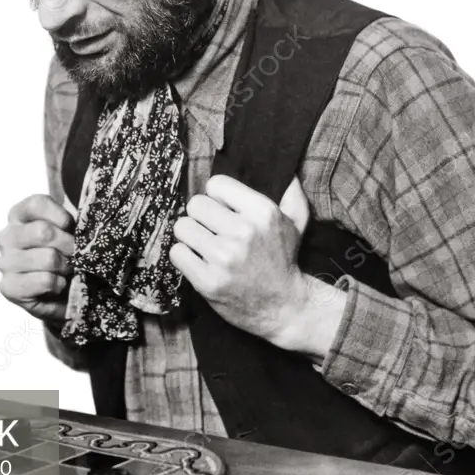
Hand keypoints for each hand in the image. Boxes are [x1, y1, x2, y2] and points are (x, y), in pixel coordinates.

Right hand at [0, 194, 75, 327]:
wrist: (59, 295)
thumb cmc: (62, 256)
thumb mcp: (67, 232)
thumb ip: (68, 223)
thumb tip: (82, 225)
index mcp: (18, 216)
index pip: (36, 204)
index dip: (61, 216)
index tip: (71, 227)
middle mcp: (7, 236)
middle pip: (43, 232)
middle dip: (68, 245)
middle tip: (75, 254)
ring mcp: (5, 262)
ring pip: (48, 258)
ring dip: (66, 267)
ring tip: (66, 271)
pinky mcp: (9, 287)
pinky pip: (45, 280)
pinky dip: (59, 284)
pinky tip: (57, 285)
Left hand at [171, 175, 343, 359]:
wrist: (284, 307)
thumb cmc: (284, 259)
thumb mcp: (296, 222)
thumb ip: (291, 191)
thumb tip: (286, 167)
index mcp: (262, 213)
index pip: (215, 184)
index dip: (217, 197)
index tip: (224, 210)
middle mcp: (243, 233)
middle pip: (194, 205)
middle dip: (202, 217)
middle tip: (213, 230)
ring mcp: (223, 258)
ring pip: (182, 227)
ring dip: (191, 236)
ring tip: (206, 246)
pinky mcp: (207, 281)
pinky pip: (177, 253)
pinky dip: (185, 257)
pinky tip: (200, 262)